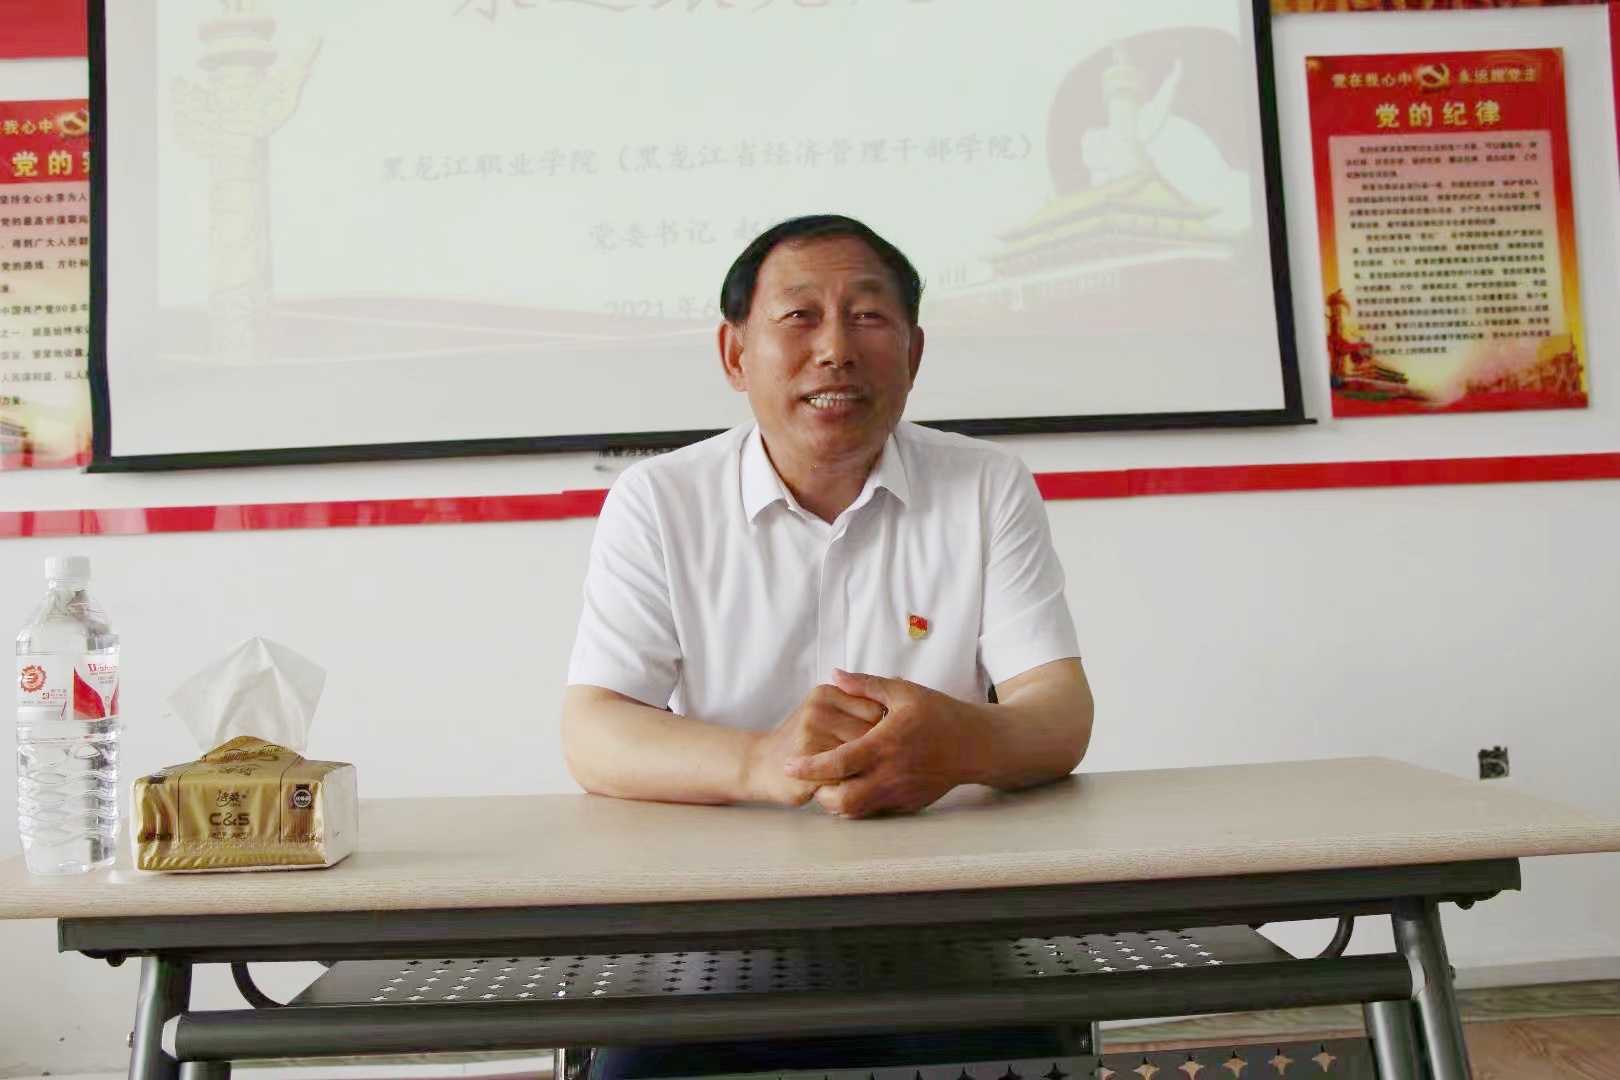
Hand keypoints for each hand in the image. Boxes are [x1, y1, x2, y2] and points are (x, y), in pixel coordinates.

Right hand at [743, 683, 884, 806]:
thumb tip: (902, 687)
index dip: (886, 731)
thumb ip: (858, 701)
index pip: (876, 709)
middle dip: (878, 752)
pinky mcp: (806, 768)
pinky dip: (854, 786)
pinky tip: (853, 787)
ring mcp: (810, 739)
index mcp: (826, 693)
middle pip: (872, 733)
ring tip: (866, 774)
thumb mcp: (826, 710)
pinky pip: (846, 779)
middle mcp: (818, 711)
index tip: (884, 743)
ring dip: (868, 770)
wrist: (762, 763)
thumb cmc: (806, 739)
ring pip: (861, 757)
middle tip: (878, 764)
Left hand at [785, 669, 979, 818]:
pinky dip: (860, 804)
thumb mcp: (904, 692)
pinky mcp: (909, 804)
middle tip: (812, 780)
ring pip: (857, 812)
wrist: (977, 744)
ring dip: (838, 802)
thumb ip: (866, 685)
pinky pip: (876, 811)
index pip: (838, 763)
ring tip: (831, 784)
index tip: (789, 763)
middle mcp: (891, 774)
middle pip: (843, 800)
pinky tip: (857, 786)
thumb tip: (835, 675)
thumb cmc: (939, 714)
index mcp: (885, 744)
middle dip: (820, 794)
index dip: (809, 766)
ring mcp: (901, 793)